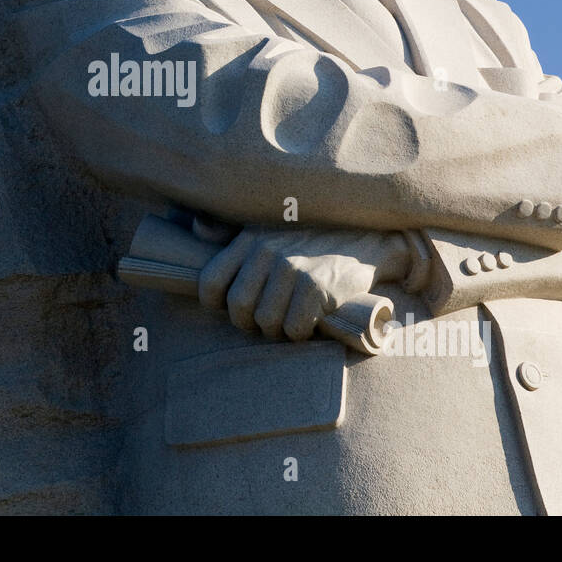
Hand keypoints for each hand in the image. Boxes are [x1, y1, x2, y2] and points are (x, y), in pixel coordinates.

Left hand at [198, 227, 410, 340]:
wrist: (365, 240)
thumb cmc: (311, 240)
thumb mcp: (268, 227)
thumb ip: (230, 232)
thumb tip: (196, 227)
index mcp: (250, 238)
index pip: (210, 282)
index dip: (217, 305)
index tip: (233, 308)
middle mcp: (267, 251)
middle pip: (238, 309)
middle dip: (250, 324)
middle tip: (268, 320)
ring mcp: (292, 269)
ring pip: (265, 323)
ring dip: (278, 331)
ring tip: (291, 319)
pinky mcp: (317, 288)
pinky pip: (294, 329)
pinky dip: (301, 334)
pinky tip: (310, 321)